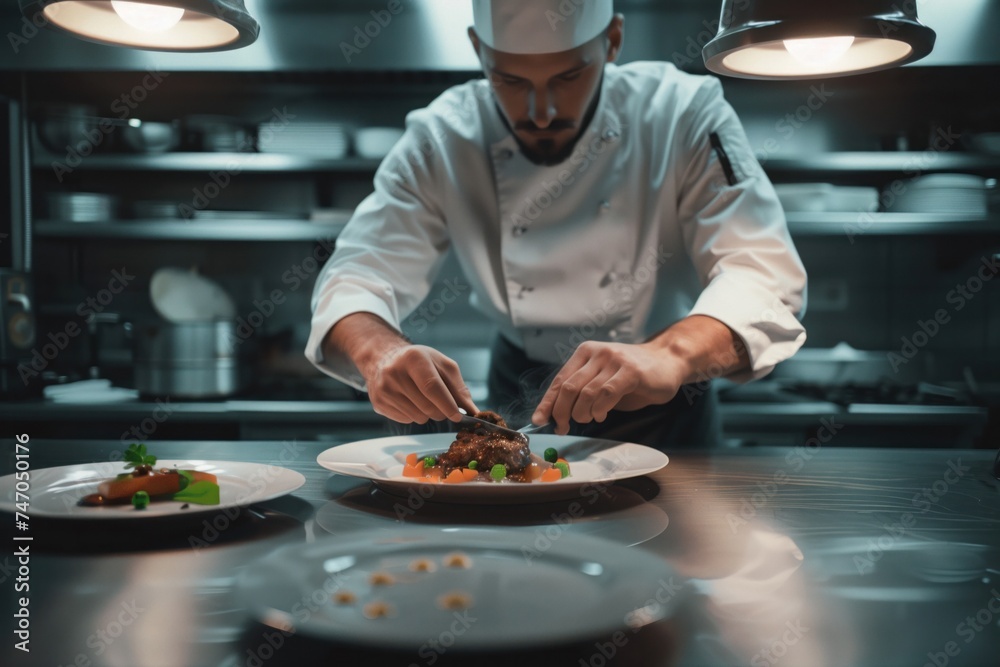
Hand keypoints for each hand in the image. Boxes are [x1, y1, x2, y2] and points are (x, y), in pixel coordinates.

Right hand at [361, 344, 478, 424]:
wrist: (385, 359)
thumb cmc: (420, 363)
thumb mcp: (442, 366)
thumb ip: (458, 388)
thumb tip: (473, 411)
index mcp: (414, 358)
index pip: (432, 387)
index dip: (447, 404)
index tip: (458, 415)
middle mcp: (395, 372)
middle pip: (427, 406)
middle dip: (441, 412)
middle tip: (443, 407)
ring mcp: (384, 388)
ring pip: (417, 417)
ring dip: (427, 414)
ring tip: (422, 399)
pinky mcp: (378, 402)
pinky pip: (406, 420)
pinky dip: (413, 415)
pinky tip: (409, 401)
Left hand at [532, 341, 687, 434]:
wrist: (668, 361)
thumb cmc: (633, 376)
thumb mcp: (602, 380)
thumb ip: (582, 391)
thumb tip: (557, 414)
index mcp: (585, 353)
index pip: (560, 380)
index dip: (547, 402)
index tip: (539, 420)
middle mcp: (597, 353)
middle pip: (569, 387)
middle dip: (561, 412)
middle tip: (563, 426)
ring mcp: (614, 360)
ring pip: (586, 392)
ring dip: (582, 413)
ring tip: (588, 420)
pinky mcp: (630, 371)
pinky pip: (606, 393)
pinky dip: (599, 409)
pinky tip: (601, 415)